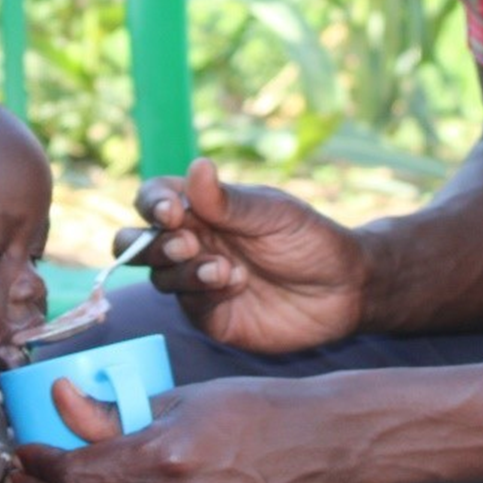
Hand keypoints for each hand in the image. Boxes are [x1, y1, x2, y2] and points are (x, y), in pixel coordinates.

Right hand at [128, 158, 367, 352]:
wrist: (345, 289)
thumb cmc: (310, 239)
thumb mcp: (273, 213)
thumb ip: (229, 200)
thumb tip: (197, 167)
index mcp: (202, 209)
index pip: (153, 200)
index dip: (152, 204)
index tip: (172, 211)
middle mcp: (192, 243)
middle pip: (137, 243)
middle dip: (148, 244)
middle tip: (185, 244)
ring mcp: (197, 282)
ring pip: (159, 276)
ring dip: (183, 270)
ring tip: (224, 269)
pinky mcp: (211, 316)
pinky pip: (187, 305)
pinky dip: (203, 293)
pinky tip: (235, 282)